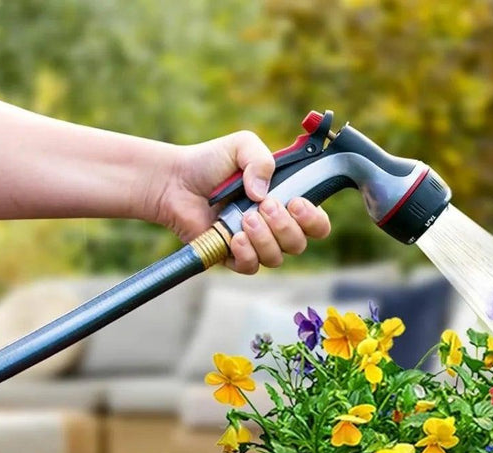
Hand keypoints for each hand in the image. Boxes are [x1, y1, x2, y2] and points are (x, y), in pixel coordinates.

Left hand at [146, 131, 331, 272]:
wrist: (175, 181)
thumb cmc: (210, 163)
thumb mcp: (242, 146)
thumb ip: (261, 159)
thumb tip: (265, 194)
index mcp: (285, 203)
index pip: (316, 224)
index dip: (314, 219)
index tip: (296, 202)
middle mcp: (274, 227)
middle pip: (300, 243)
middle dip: (285, 226)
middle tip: (264, 206)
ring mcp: (255, 244)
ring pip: (277, 258)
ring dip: (265, 238)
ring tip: (245, 218)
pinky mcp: (234, 257)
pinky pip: (252, 267)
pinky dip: (247, 253)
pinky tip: (235, 237)